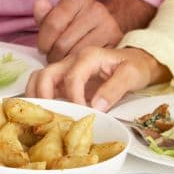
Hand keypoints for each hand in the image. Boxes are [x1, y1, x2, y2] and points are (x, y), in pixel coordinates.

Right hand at [24, 46, 168, 111]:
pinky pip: (45, 86)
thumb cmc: (135, 66)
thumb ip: (114, 89)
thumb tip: (96, 107)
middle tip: (50, 117)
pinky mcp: (64, 81)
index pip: (72, 77)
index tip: (81, 116)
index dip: (73, 98)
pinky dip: (41, 98)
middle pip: (46, 74)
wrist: (137, 61)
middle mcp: (72, 61)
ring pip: (39, 78)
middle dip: (43, 95)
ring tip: (41, 116)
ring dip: (36, 96)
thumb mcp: (131, 75)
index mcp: (88, 57)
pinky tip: (47, 114)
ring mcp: (66, 70)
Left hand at [33, 0, 122, 62]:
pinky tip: (78, 64)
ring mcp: (109, 26)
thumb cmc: (76, 22)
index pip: (53, 24)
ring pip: (76, 55)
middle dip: (53, 55)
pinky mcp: (117, 43)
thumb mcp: (59, 16)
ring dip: (65, 63)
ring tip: (64, 61)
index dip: (43, 41)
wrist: (106, 26)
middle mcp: (96, 9)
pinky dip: (80, 66)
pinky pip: (91, 61)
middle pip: (63, 43)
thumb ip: (45, 15)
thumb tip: (39, 4)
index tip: (42, 48)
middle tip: (53, 58)